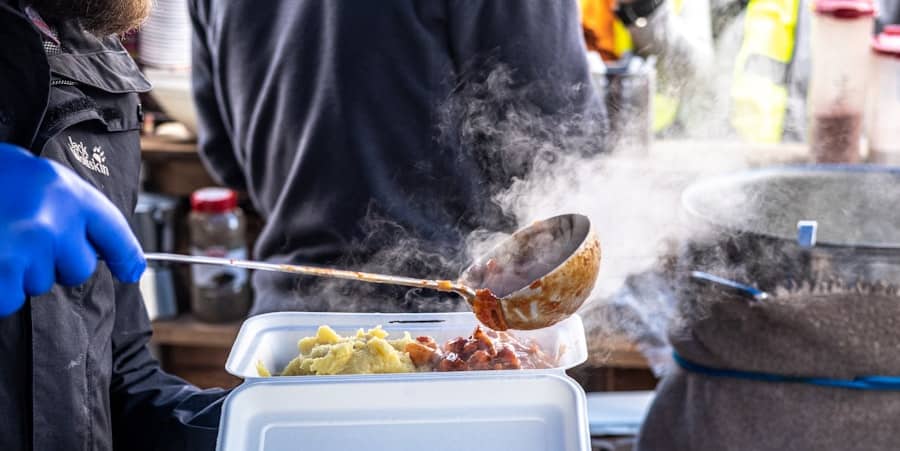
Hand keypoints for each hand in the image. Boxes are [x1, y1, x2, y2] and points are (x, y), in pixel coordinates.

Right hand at [0, 143, 145, 315]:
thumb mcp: (32, 177)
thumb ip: (66, 207)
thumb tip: (97, 247)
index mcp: (64, 191)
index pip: (112, 229)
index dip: (125, 253)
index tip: (132, 270)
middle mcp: (52, 220)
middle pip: (79, 267)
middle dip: (54, 262)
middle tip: (20, 238)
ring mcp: (26, 249)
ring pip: (40, 284)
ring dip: (18, 273)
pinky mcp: (1, 273)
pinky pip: (10, 300)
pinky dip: (0, 291)